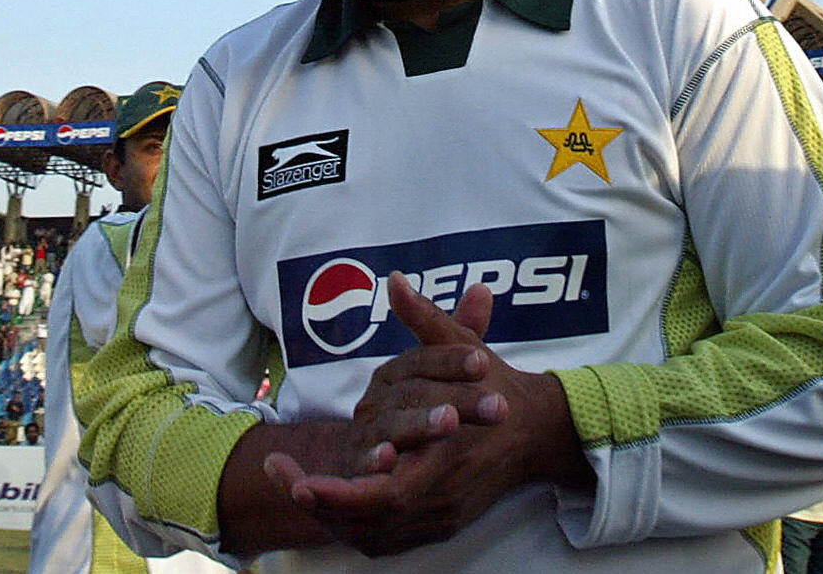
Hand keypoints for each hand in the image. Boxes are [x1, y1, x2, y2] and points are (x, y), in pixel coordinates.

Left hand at [263, 275, 587, 556]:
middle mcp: (441, 498)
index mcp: (445, 460)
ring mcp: (441, 517)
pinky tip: (330, 507)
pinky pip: (388, 541)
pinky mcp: (440, 525)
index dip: (339, 493)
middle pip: (370, 522)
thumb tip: (395, 281)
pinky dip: (356, 528)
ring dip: (333, 517)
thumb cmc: (496, 387)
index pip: (384, 493)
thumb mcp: (464, 349)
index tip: (298, 481)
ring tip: (295, 486)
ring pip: (374, 536)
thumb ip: (426, 319)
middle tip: (285, 479)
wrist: (537, 431)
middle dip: (323, 504)